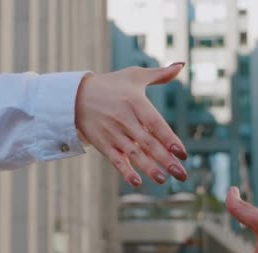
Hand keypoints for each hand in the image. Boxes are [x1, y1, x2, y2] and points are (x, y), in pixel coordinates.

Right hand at [75, 63, 187, 185]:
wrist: (75, 96)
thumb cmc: (110, 85)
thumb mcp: (133, 75)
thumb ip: (159, 74)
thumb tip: (182, 65)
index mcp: (134, 102)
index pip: (155, 124)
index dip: (169, 139)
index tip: (182, 153)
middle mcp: (124, 119)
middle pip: (148, 142)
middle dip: (165, 159)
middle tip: (181, 174)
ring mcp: (112, 133)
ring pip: (133, 153)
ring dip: (148, 168)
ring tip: (162, 180)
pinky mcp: (102, 143)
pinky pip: (115, 159)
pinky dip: (124, 171)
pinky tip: (136, 182)